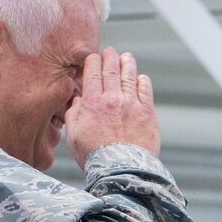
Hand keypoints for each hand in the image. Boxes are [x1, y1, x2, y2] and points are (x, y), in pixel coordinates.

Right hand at [65, 47, 159, 166]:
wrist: (122, 169)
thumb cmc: (95, 156)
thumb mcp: (73, 134)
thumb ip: (74, 113)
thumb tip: (76, 99)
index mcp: (92, 103)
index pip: (91, 73)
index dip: (93, 61)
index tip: (94, 57)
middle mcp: (112, 99)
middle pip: (111, 71)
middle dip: (110, 57)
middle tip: (110, 51)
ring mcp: (131, 105)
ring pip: (130, 77)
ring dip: (128, 64)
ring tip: (127, 57)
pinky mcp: (148, 114)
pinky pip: (145, 91)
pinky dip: (142, 81)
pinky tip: (141, 78)